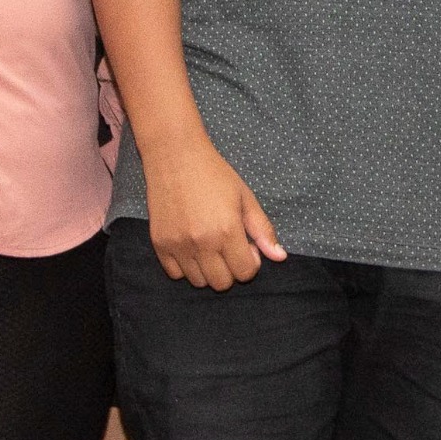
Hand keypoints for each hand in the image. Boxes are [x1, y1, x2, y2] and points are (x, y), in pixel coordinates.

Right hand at [146, 138, 282, 290]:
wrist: (175, 156)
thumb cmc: (214, 174)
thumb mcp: (246, 198)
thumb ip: (263, 230)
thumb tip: (280, 257)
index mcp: (227, 231)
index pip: (244, 273)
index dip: (250, 262)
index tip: (246, 246)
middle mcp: (202, 243)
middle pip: (222, 283)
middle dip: (231, 269)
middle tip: (228, 247)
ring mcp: (178, 245)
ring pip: (199, 282)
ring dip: (208, 270)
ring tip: (209, 246)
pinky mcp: (160, 244)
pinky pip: (175, 274)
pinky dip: (186, 267)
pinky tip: (191, 247)